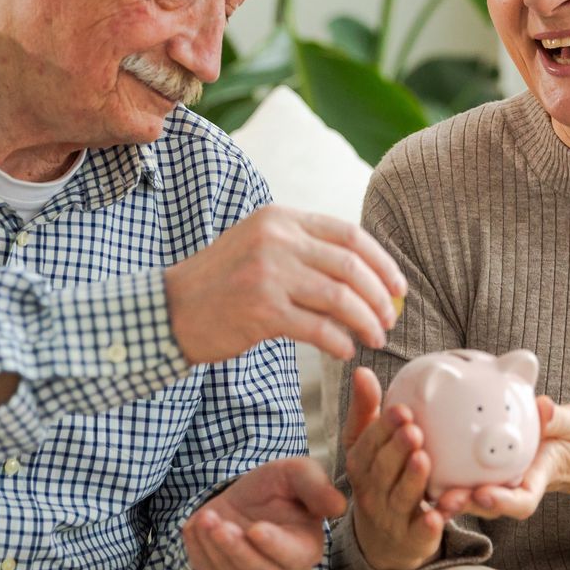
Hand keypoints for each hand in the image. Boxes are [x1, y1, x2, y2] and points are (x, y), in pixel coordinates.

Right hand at [164, 205, 406, 364]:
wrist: (171, 310)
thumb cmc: (222, 283)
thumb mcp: (259, 245)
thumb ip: (303, 248)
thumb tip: (363, 272)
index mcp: (280, 218)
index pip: (349, 234)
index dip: (382, 262)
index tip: (398, 286)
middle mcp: (276, 239)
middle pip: (351, 266)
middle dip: (380, 296)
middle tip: (391, 318)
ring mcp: (268, 274)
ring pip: (340, 298)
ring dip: (367, 321)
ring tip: (375, 338)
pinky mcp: (261, 311)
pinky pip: (318, 328)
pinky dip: (340, 342)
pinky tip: (345, 351)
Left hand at [182, 457, 347, 569]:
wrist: (246, 495)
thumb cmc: (278, 485)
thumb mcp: (297, 473)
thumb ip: (317, 486)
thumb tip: (338, 506)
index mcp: (306, 548)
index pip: (291, 556)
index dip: (273, 545)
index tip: (255, 528)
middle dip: (236, 549)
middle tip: (219, 524)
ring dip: (214, 546)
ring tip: (207, 517)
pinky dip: (198, 549)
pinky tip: (197, 524)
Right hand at [342, 366, 447, 569]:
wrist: (384, 538)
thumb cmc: (379, 478)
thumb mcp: (367, 446)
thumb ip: (366, 410)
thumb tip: (362, 371)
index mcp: (360, 464)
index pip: (368, 445)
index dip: (383, 428)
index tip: (402, 410)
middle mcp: (371, 491)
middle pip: (382, 470)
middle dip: (397, 450)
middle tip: (414, 431)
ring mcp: (390, 517)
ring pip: (400, 498)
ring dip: (413, 480)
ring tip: (425, 460)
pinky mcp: (411, 539)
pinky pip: (420, 532)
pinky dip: (429, 523)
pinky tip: (440, 512)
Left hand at [435, 397, 569, 521]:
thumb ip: (561, 420)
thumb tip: (543, 407)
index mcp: (538, 479)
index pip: (522, 501)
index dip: (502, 502)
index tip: (484, 494)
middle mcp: (514, 485)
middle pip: (486, 503)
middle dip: (464, 504)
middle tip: (443, 499)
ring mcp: (498, 480)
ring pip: (468, 492)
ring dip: (445, 490)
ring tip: (422, 482)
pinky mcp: (484, 469)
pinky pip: (461, 471)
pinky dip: (441, 467)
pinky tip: (417, 453)